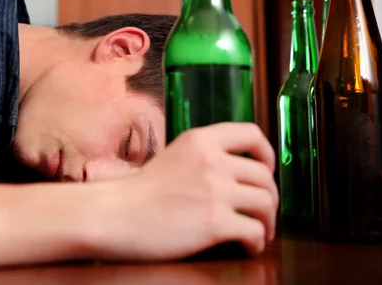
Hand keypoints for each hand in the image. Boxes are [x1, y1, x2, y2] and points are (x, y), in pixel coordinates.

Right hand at [96, 122, 277, 260]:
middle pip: (264, 176)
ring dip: (267, 221)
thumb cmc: (137, 193)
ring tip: (258, 232)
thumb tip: (235, 173)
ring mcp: (214, 190)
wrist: (112, 215)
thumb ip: (202, 157)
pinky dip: (257, 242)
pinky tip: (246, 246)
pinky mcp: (214, 222)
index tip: (265, 170)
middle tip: (261, 213)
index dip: (266, 154)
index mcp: (200, 140)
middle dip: (269, 198)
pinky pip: (255, 231)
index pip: (252, 134)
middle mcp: (211, 160)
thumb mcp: (173, 157)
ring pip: (266, 203)